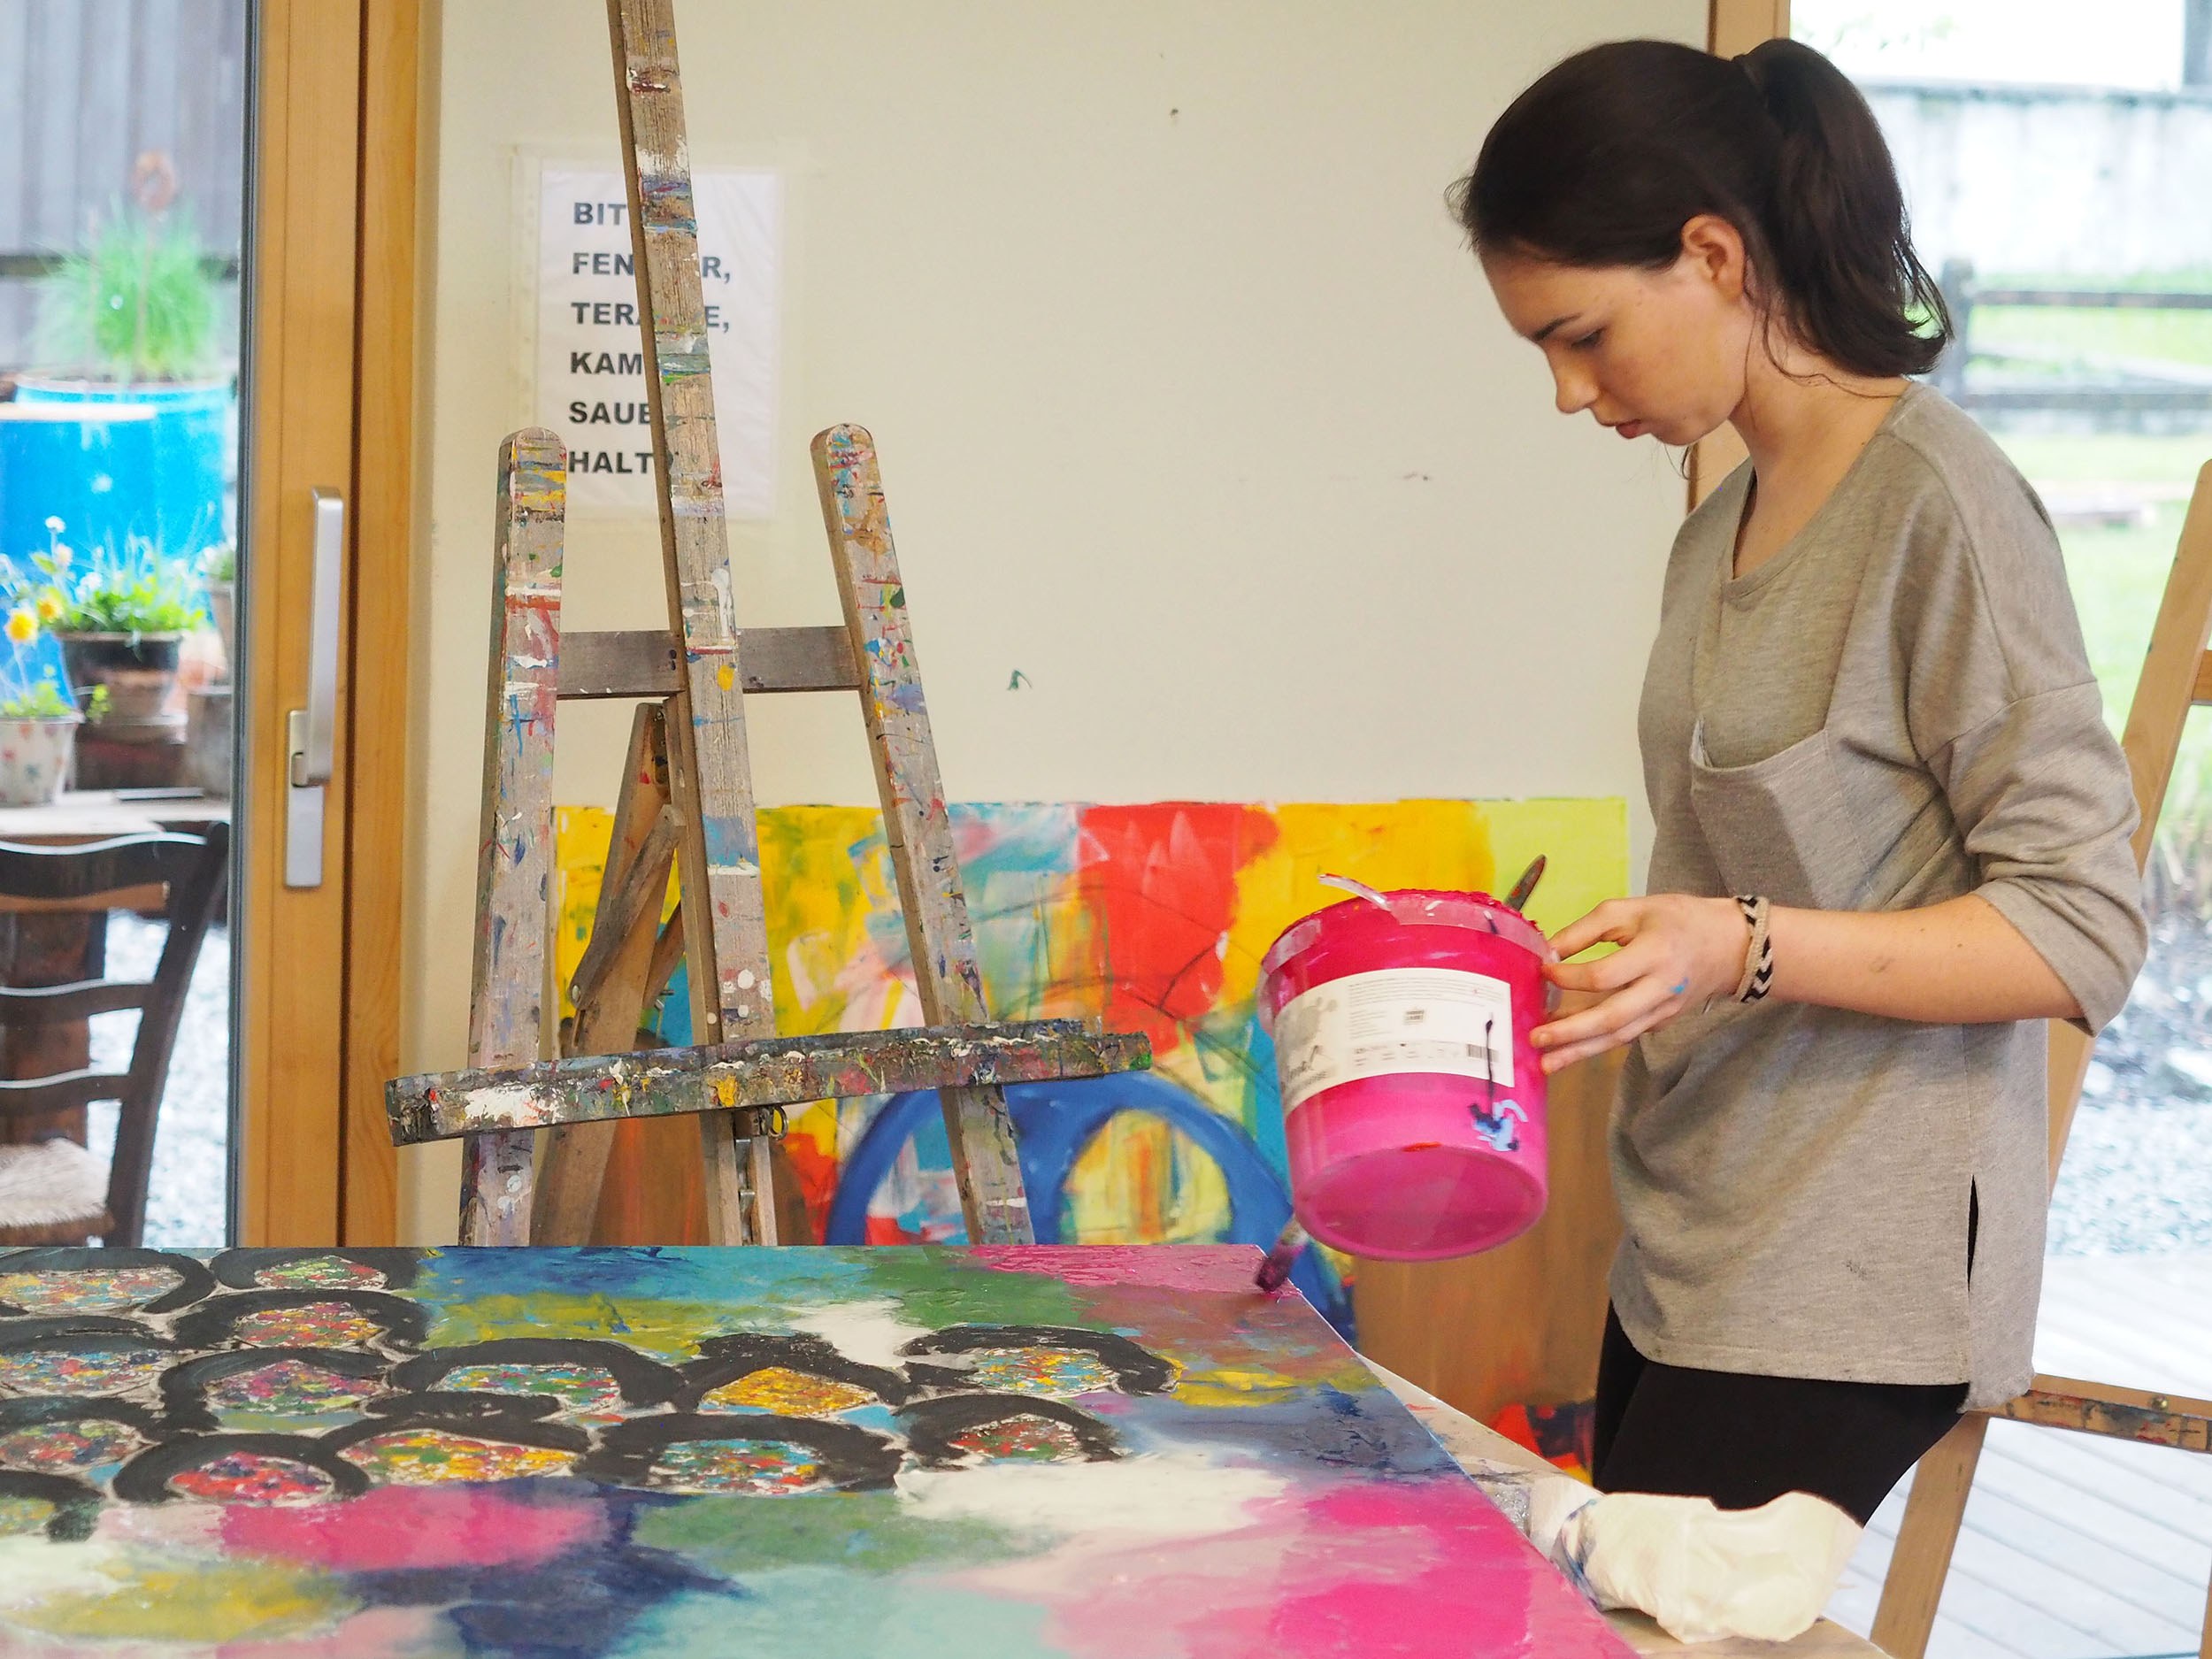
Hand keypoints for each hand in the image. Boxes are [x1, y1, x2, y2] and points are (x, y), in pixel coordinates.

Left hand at [1530, 896, 1746, 1072]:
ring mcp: (1663, 1011)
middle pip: (1612, 1017)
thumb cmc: (1674, 919)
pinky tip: (1570, 1051)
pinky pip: (1626, 1035)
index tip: (1543, 970)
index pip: (1605, 975)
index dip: (1570, 977)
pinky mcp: (1661, 1022)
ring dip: (1580, 1052)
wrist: (1728, 945)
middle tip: (1535, 1038)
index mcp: (1655, 953)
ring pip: (1619, 1036)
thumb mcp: (1631, 910)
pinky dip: (1597, 1045)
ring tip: (1546, 1064)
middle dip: (1572, 1032)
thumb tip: (1548, 952)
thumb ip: (1586, 929)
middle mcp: (1660, 988)